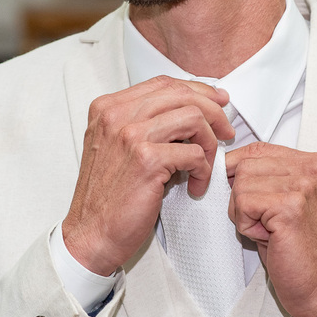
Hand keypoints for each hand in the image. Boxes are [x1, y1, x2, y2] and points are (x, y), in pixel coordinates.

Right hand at [62, 76, 234, 275]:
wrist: (90, 233)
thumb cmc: (108, 196)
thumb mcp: (116, 146)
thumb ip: (144, 123)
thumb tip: (189, 111)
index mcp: (108, 108)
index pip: (163, 83)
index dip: (197, 90)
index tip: (217, 102)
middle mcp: (117, 116)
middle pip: (181, 94)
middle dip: (213, 111)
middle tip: (226, 131)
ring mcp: (131, 135)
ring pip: (193, 118)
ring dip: (209, 142)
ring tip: (206, 164)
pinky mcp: (146, 160)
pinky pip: (194, 153)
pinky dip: (203, 170)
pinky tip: (196, 185)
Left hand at [227, 143, 316, 316]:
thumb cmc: (304, 250)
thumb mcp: (288, 201)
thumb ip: (268, 178)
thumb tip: (226, 166)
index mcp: (316, 163)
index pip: (259, 149)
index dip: (239, 172)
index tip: (242, 195)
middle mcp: (313, 168)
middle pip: (245, 165)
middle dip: (243, 197)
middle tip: (266, 223)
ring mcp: (304, 184)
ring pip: (240, 184)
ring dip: (244, 213)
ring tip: (270, 231)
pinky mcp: (290, 205)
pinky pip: (242, 203)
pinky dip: (246, 225)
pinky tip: (270, 238)